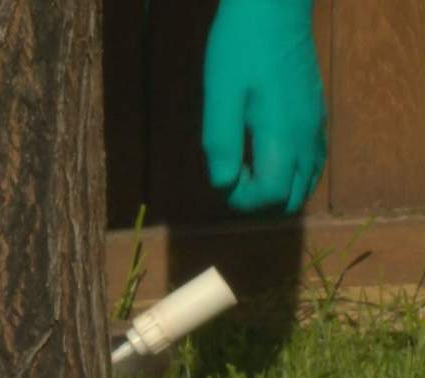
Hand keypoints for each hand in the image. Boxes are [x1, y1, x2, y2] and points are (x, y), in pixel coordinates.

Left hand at [202, 0, 326, 213]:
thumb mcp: (220, 95)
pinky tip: (268, 158)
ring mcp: (316, 128)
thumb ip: (221, 142)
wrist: (275, 8)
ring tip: (246, 166)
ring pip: (306, 181)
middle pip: (292, 196)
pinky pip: (313, 161)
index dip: (243, 198)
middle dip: (259, 199)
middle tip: (233, 173)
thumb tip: (223, 183)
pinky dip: (292, 173)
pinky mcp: (317, 116)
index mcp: (283, 136)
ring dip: (277, 188)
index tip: (223, 177)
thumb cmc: (240, 49)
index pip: (271, 195)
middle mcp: (307, 139)